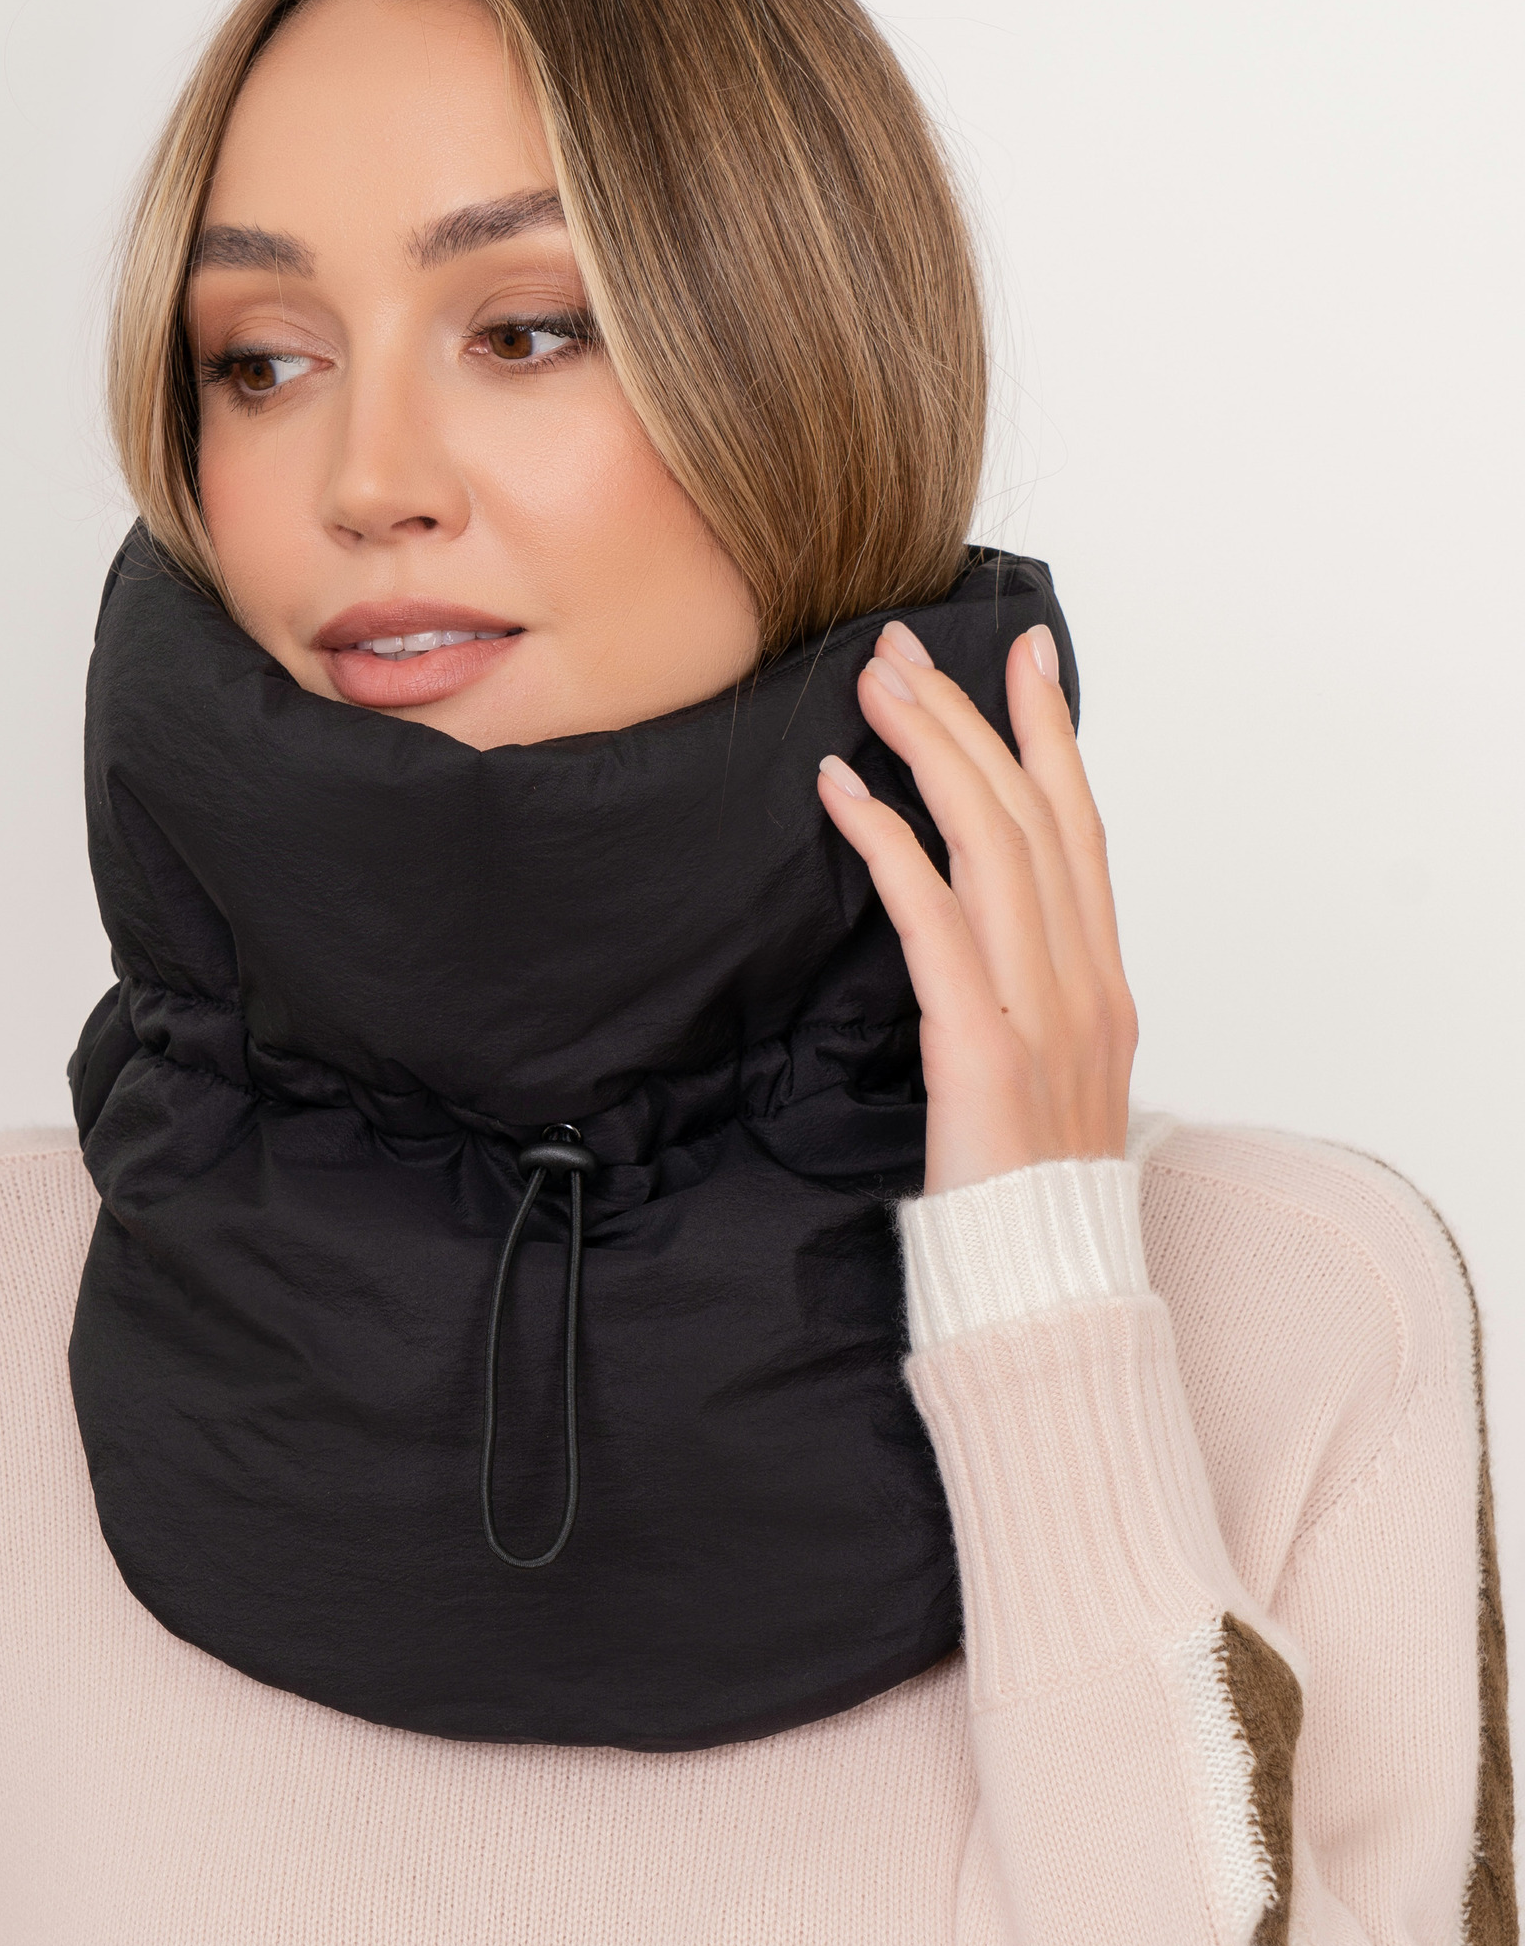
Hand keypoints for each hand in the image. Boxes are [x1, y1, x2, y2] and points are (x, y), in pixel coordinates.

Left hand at [816, 620, 1136, 1197]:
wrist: (1043, 1296)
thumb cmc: (1025, 1200)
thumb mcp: (1041, 1082)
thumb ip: (1022, 1000)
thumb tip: (971, 935)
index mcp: (1104, 986)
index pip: (1083, 831)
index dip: (1052, 736)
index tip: (1026, 656)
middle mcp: (1086, 985)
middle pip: (1035, 814)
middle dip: (970, 716)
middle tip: (905, 650)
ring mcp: (1045, 1016)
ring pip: (993, 844)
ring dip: (929, 751)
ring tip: (873, 690)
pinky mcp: (984, 1053)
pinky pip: (934, 920)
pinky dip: (887, 843)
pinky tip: (840, 792)